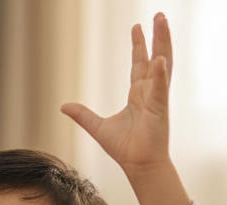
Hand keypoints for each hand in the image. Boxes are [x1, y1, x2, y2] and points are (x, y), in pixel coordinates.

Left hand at [61, 14, 171, 174]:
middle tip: (158, 16)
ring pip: (163, 64)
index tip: (137, 28)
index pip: (139, 65)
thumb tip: (63, 106)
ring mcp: (157, 99)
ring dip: (163, 43)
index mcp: (138, 96)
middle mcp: (150, 94)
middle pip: (155, 58)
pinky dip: (160, 73)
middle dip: (156, 36)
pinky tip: (159, 59)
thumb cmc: (125, 150)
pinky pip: (161, 87)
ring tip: (162, 22)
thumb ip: (83, 115)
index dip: (139, 46)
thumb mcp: (98, 128)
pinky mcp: (160, 109)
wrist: (138, 166)